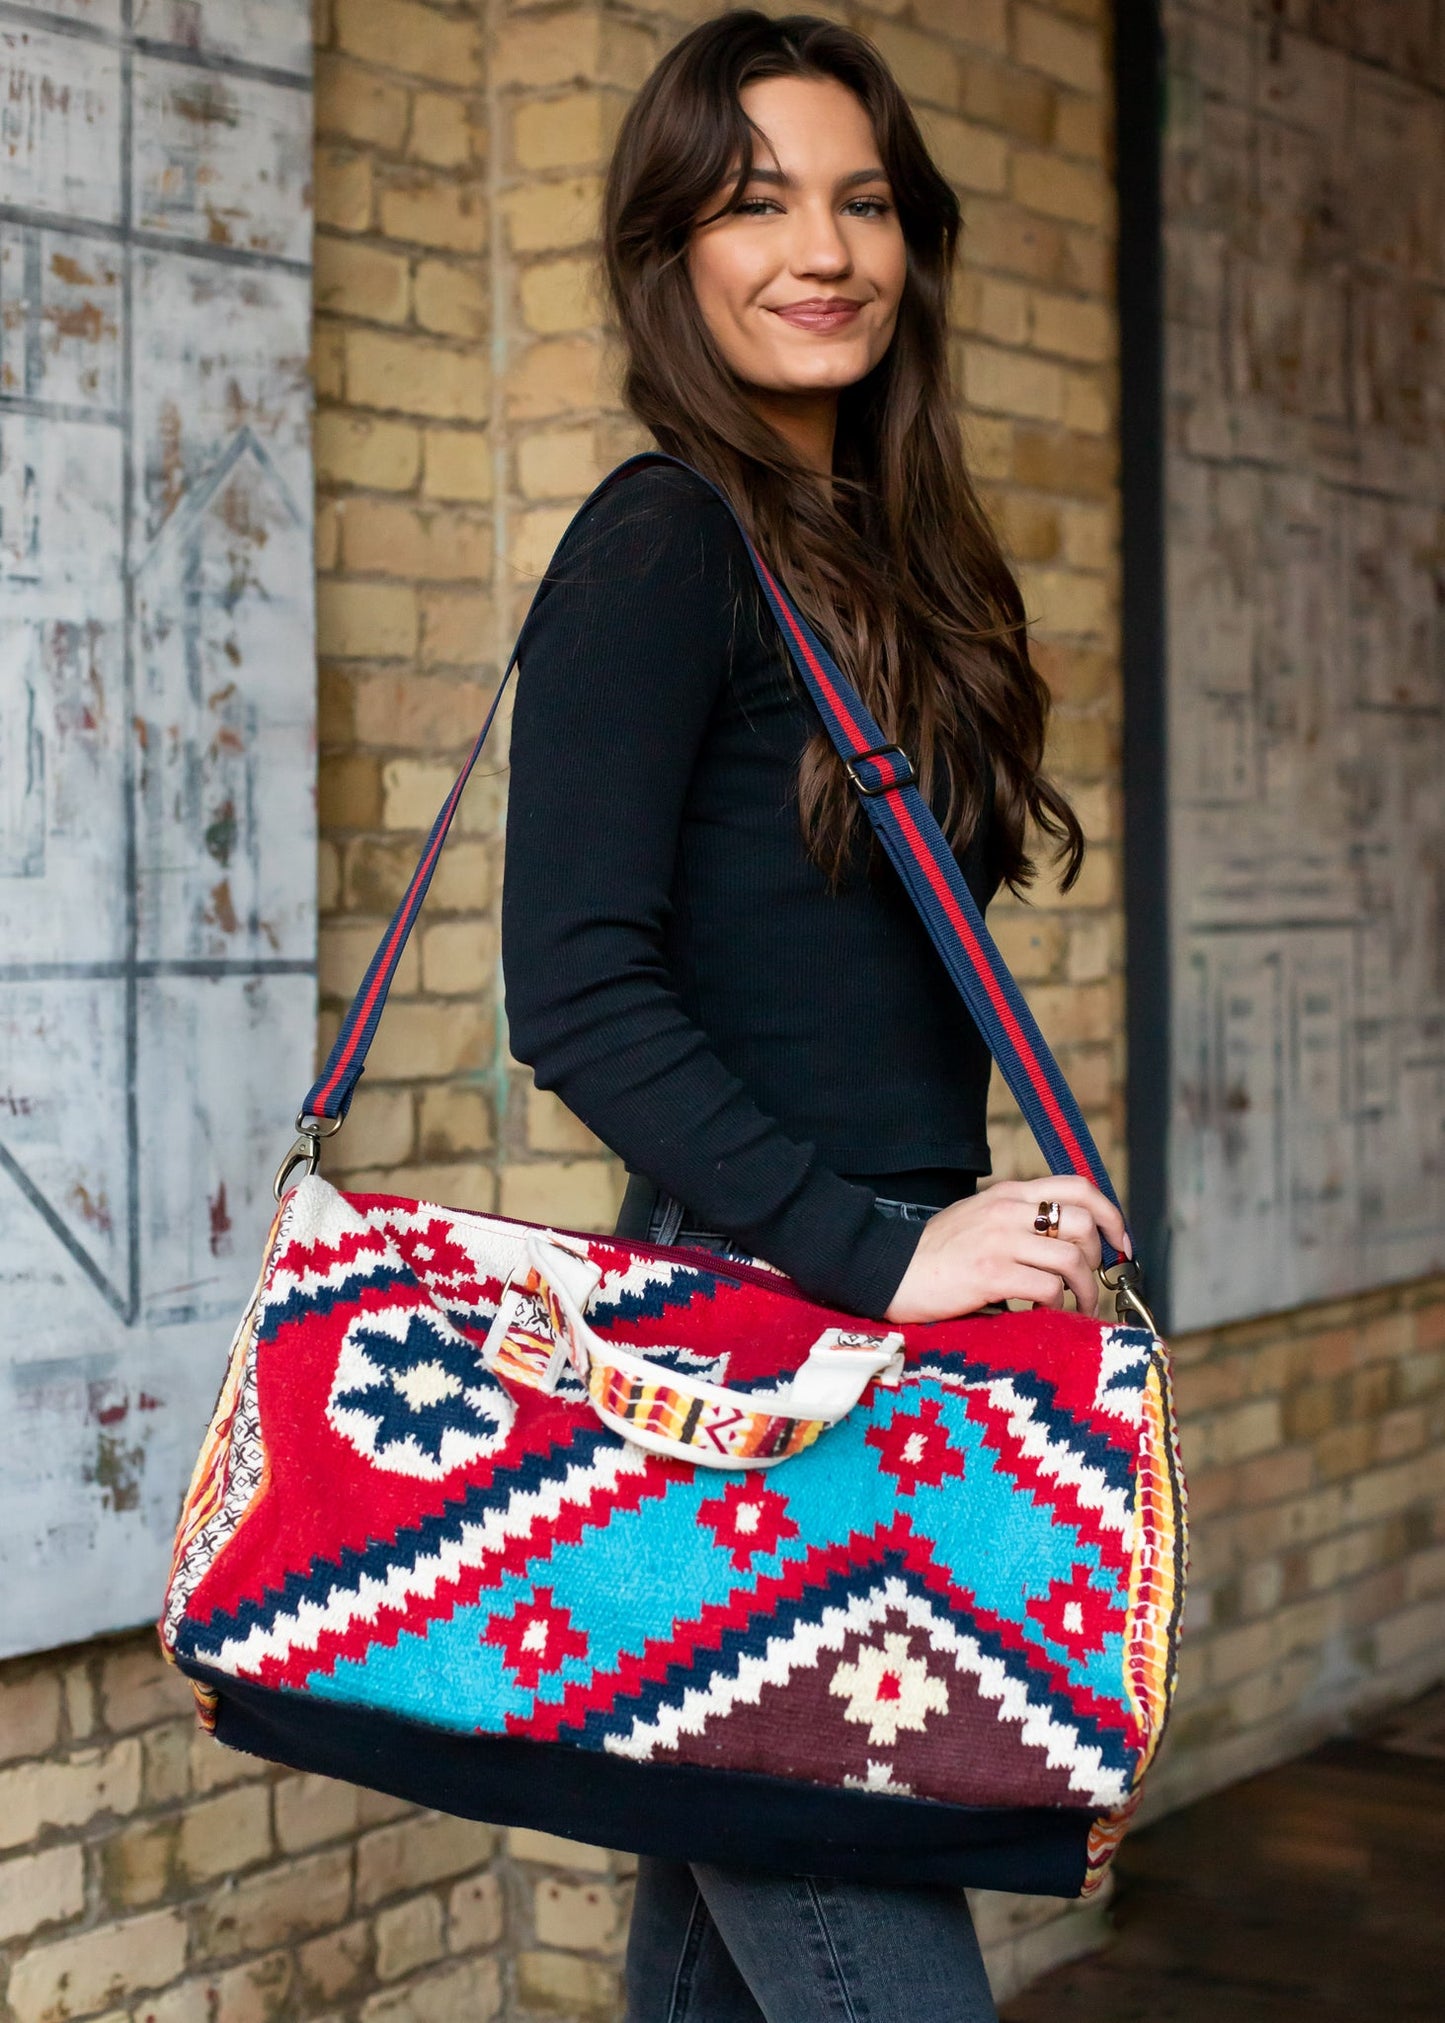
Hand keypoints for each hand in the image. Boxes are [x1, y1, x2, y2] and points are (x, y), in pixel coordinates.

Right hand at [883, 1176, 1129, 1325]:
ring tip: (1072, 1307)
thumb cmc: (935, 1255)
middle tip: (1088, 1286)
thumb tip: (1067, 1243)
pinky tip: (1039, 1311)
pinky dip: (1055, 1305)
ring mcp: (999, 1240)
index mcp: (1008, 1194)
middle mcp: (1007, 1210)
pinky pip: (1048, 1287)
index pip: (1078, 1186)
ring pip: (1072, 1259)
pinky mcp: (991, 1273)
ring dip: (1083, 1290)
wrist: (888, 1271)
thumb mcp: (980, 1220)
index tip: (1119, 1244)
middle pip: (1083, 1223)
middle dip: (1097, 1261)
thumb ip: (1019, 1222)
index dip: (1110, 1214)